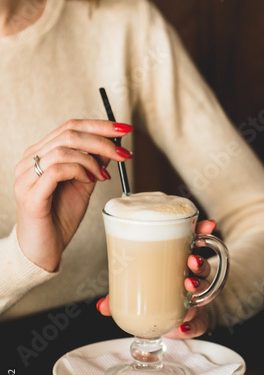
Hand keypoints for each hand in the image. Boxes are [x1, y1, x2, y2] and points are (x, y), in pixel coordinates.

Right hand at [14, 119, 133, 271]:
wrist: (44, 249)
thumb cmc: (60, 217)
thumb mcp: (84, 185)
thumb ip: (94, 165)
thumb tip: (113, 147)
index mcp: (42, 154)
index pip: (71, 127)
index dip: (100, 125)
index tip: (125, 129)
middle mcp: (30, 160)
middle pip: (69, 133)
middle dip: (103, 141)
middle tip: (123, 154)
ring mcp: (26, 176)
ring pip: (63, 149)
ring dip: (92, 160)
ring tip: (103, 176)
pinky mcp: (30, 194)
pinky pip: (56, 170)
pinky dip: (78, 171)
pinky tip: (89, 181)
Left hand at [96, 219, 216, 338]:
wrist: (163, 326)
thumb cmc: (153, 301)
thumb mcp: (135, 293)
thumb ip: (118, 297)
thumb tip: (102, 305)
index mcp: (179, 266)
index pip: (194, 246)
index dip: (203, 233)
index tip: (208, 224)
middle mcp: (191, 280)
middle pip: (203, 268)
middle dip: (200, 262)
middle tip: (191, 260)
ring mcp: (196, 301)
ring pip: (204, 290)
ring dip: (198, 285)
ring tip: (188, 285)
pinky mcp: (196, 321)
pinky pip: (199, 323)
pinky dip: (192, 326)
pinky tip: (183, 327)